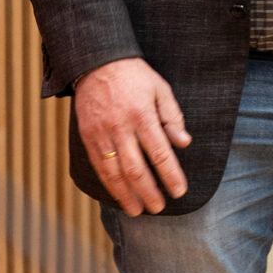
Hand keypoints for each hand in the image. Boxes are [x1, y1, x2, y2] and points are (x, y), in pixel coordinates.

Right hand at [73, 57, 191, 214]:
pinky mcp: (87, 136)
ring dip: (126, 195)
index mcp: (142, 114)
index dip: (170, 175)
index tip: (179, 191)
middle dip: (148, 192)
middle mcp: (120, 126)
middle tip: (159, 208)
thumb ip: (172, 116)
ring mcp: (101, 133)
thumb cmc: (135, 75)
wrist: (96, 61)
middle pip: (135, 168)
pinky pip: (97, 166)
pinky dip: (108, 184)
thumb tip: (184, 143)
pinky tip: (117, 195)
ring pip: (113, 172)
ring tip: (137, 210)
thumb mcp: (160, 89)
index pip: (160, 153)